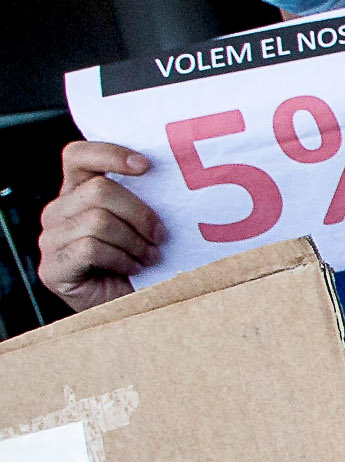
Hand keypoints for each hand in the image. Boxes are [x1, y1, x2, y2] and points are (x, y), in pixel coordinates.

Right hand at [36, 142, 164, 309]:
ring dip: (134, 241)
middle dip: (140, 213)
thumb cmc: (141, 262)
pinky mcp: (52, 268)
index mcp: (77, 193)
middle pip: (98, 190)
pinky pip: (90, 249)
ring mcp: (50, 240)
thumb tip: (176, 176)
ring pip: (97, 221)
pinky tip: (133, 269)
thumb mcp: (141, 224)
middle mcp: (57, 212)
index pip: (78, 156)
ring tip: (149, 257)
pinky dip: (121, 259)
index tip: (147, 166)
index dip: (110, 154)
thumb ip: (142, 199)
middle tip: (161, 235)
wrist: (130, 307)